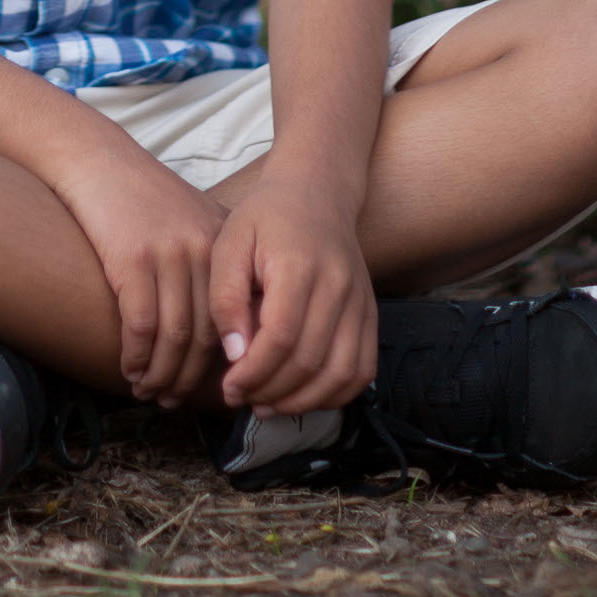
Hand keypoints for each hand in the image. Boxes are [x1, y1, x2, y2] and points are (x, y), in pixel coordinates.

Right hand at [49, 140, 229, 405]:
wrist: (96, 160)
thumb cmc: (139, 197)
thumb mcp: (189, 218)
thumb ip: (208, 263)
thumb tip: (221, 331)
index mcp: (223, 242)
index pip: (234, 319)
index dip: (220, 362)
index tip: (204, 388)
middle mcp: (204, 248)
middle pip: (206, 335)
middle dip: (188, 379)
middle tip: (170, 400)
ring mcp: (170, 253)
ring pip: (174, 338)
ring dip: (160, 375)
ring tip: (147, 391)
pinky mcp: (133, 258)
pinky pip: (141, 326)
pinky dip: (136, 357)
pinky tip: (129, 369)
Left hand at [209, 175, 376, 414]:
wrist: (315, 192)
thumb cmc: (264, 218)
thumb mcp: (229, 243)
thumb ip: (226, 297)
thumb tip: (236, 355)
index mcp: (299, 264)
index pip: (282, 336)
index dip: (254, 372)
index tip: (228, 386)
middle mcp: (338, 285)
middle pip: (310, 361)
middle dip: (271, 391)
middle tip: (241, 397)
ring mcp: (360, 301)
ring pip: (340, 374)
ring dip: (302, 402)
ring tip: (267, 403)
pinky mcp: (370, 314)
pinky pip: (361, 370)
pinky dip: (334, 394)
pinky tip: (302, 396)